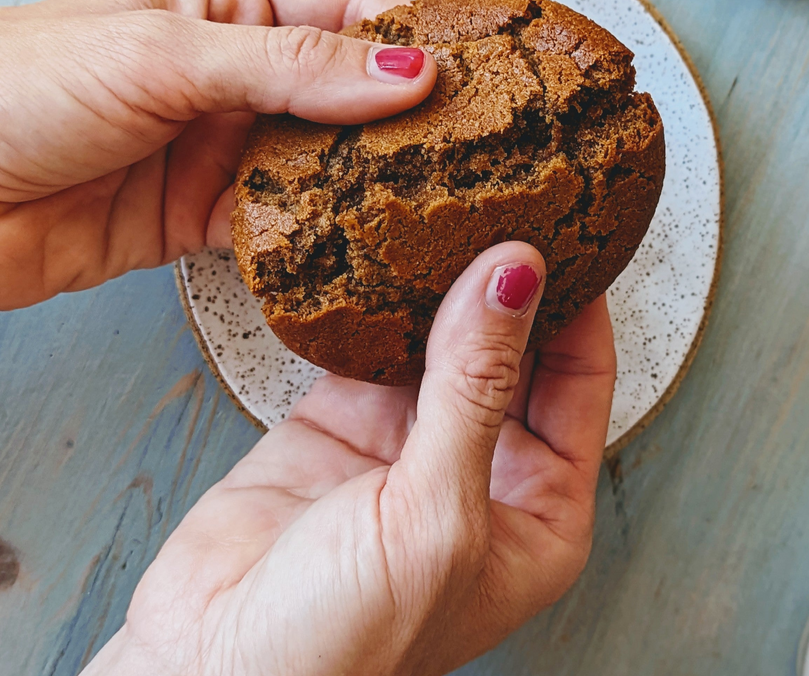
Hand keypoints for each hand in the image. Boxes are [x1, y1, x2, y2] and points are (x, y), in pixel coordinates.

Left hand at [0, 0, 436, 308]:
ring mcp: (221, 145)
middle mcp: (233, 69)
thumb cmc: (19, 89)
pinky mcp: (204, 215)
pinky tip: (355, 245)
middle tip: (465, 152)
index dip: (408, 41)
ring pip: (320, 163)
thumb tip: (405, 70)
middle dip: (398, 122)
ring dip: (361, 183)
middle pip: (345, 92)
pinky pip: (281, 225)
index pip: (346, 11)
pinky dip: (315, 236)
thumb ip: (293, 66)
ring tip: (428, 202)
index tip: (467, 79)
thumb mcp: (167, 55)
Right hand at [83, 243, 616, 675]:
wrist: (208, 671)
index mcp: (539, 506)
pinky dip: (375, 297)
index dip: (578, 305)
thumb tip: (515, 274)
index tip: (567, 231)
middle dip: (510, 283)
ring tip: (448, 205)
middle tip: (506, 199)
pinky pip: (371, 339)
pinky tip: (381, 248)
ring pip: (442, 335)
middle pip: (514, 348)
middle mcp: (483, 466)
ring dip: (441, 280)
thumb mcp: (437, 513)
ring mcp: (410, 438)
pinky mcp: (342, 418)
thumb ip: (475, 386)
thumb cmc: (346, 644)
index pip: (580, 378)